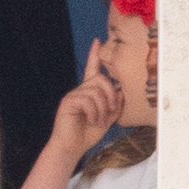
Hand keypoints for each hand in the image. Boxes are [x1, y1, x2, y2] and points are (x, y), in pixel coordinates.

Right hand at [51, 39, 122, 157]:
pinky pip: (87, 100)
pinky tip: (90, 121)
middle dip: (111, 95)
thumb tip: (120, 92)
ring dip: (103, 109)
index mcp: (88, 93)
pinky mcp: (68, 102)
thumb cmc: (88, 134)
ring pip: (96, 91)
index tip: (97, 41)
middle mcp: (79, 90)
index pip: (92, 70)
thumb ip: (114, 105)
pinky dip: (94, 113)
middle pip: (101, 79)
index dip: (94, 56)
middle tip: (110, 112)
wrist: (71, 147)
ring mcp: (72, 95)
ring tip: (98, 121)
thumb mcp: (107, 119)